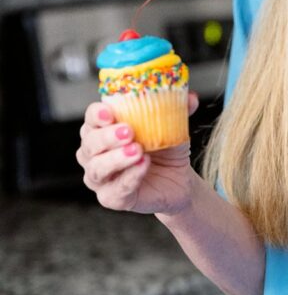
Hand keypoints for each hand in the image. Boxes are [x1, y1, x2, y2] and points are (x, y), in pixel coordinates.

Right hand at [76, 91, 199, 215]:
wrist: (178, 177)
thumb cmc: (165, 146)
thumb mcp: (174, 124)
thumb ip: (179, 108)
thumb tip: (190, 97)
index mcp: (105, 129)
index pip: (92, 118)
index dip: (96, 114)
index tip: (110, 113)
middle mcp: (95, 154)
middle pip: (90, 144)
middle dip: (107, 137)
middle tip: (129, 132)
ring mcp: (101, 178)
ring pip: (97, 169)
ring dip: (116, 158)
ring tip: (138, 150)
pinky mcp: (112, 198)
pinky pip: (114, 190)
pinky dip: (129, 177)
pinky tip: (143, 165)